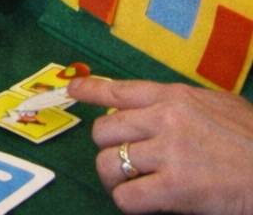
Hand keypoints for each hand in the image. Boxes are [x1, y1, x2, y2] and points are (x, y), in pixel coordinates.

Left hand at [68, 77, 252, 214]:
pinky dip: (128, 202)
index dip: (90, 92)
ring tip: (127, 185)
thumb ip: (186, 103)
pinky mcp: (175, 189)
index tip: (72, 92)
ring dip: (114, 178)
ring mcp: (168, 153)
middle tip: (120, 160)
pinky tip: (143, 202)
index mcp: (175, 96)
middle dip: (107, 148)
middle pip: (105, 130)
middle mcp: (165, 119)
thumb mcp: (221, 106)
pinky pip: (128, 196)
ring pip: (109, 163)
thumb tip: (161, 105)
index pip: (119, 90)